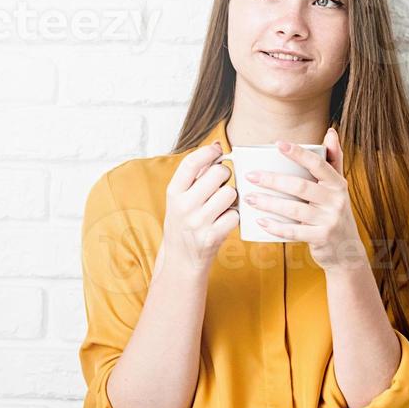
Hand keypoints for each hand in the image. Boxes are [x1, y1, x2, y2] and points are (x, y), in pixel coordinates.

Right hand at [159, 142, 238, 273]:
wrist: (181, 261)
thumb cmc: (184, 223)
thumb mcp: (181, 198)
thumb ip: (197, 174)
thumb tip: (217, 146)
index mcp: (173, 193)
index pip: (191, 163)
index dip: (208, 152)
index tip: (218, 150)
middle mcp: (183, 206)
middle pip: (218, 174)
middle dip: (225, 175)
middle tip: (222, 184)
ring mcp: (198, 222)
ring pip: (230, 193)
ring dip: (232, 197)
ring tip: (222, 205)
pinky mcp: (212, 237)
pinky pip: (235, 215)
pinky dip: (234, 216)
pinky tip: (225, 220)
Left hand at [241, 127, 366, 271]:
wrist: (347, 250)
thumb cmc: (335, 212)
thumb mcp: (338, 187)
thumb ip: (334, 160)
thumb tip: (331, 132)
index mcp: (338, 184)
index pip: (318, 164)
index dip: (298, 153)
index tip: (277, 143)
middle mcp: (336, 201)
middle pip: (300, 186)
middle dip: (272, 180)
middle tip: (250, 176)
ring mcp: (330, 221)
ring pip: (294, 210)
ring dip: (269, 203)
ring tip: (249, 198)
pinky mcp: (321, 238)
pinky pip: (294, 232)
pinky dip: (276, 227)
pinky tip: (260, 221)